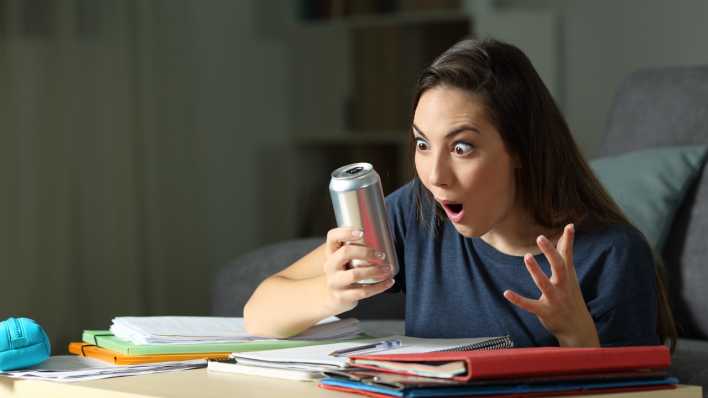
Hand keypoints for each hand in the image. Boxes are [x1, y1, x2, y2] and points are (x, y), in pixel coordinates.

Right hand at [322, 227, 394, 314]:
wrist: (332, 297)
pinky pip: (363, 291)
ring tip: (387, 268)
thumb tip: (385, 236)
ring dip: (374, 270)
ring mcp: (335, 282)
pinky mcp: (342, 297)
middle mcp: (330, 266)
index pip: (332, 237)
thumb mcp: (344, 259)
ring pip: (354, 274)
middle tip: (381, 254)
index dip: (346, 232)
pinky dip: (379, 286)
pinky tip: (389, 281)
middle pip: (345, 253)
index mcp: (331, 252)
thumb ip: (356, 248)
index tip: (362, 232)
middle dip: (366, 252)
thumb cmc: (344, 272)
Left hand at [503, 224, 599, 346]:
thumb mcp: (570, 277)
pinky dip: (518, 299)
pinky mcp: (545, 311)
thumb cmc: (571, 297)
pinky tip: (506, 293)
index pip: (568, 256)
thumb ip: (565, 256)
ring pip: (544, 284)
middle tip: (540, 237)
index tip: (569, 226)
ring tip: (527, 256)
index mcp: (568, 276)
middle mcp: (563, 286)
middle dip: (550, 252)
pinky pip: (530, 305)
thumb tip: (566, 232)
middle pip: (559, 266)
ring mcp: (555, 299)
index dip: (568, 241)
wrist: (577, 328)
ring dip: (536, 271)